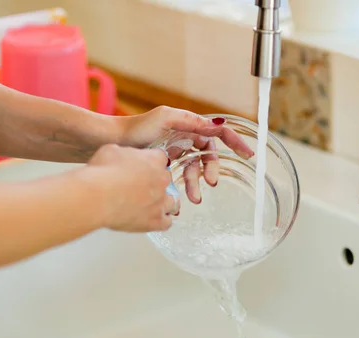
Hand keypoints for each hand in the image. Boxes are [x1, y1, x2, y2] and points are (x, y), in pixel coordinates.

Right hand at [87, 144, 176, 231]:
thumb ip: (126, 153)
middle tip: (143, 185)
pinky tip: (152, 219)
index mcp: (153, 161)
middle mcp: (161, 181)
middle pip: (167, 179)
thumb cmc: (102, 173)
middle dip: (157, 181)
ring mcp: (160, 202)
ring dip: (165, 202)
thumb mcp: (112, 151)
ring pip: (172, 202)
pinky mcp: (154, 221)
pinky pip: (167, 222)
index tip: (145, 165)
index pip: (161, 157)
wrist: (97, 197)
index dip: (152, 161)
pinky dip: (162, 221)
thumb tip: (125, 158)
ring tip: (153, 203)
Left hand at [120, 106, 254, 203]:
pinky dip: (185, 186)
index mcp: (188, 125)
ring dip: (196, 182)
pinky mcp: (166, 165)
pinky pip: (183, 177)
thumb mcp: (165, 118)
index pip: (217, 132)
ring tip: (194, 197)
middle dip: (211, 169)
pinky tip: (183, 196)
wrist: (111, 143)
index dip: (235, 142)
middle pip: (208, 155)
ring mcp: (176, 152)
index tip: (247, 154)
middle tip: (210, 183)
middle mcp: (185, 138)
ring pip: (195, 169)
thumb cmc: (135, 129)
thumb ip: (191, 121)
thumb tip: (216, 124)